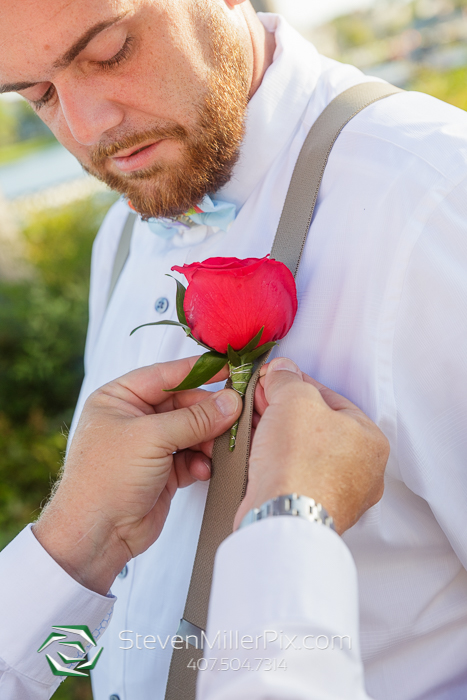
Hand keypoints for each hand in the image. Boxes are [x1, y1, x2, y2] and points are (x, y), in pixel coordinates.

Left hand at [33, 357, 241, 594]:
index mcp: (119, 398)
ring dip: (208, 440)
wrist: (97, 534)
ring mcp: (148, 446)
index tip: (229, 368)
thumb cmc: (107, 478)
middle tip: (235, 415)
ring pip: (191, 431)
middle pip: (183, 405)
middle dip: (208, 413)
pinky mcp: (162, 471)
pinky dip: (200, 462)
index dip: (198, 371)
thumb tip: (231, 402)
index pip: (165, 375)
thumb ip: (195, 418)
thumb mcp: (152, 438)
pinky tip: (203, 470)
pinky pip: (191, 457)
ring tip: (220, 448)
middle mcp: (133, 418)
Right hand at [234, 358, 389, 533]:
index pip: (331, 398)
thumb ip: (287, 379)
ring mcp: (338, 495)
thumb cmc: (300, 462)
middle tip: (260, 400)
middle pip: (317, 426)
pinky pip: (293, 476)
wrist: (282, 518)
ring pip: (303, 453)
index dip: (297, 384)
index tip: (275, 379)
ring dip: (277, 436)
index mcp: (371, 440)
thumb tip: (281, 371)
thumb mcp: (293, 399)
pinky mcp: (312, 512)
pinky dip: (275, 463)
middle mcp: (362, 471)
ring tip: (253, 424)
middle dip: (284, 411)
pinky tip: (255, 452)